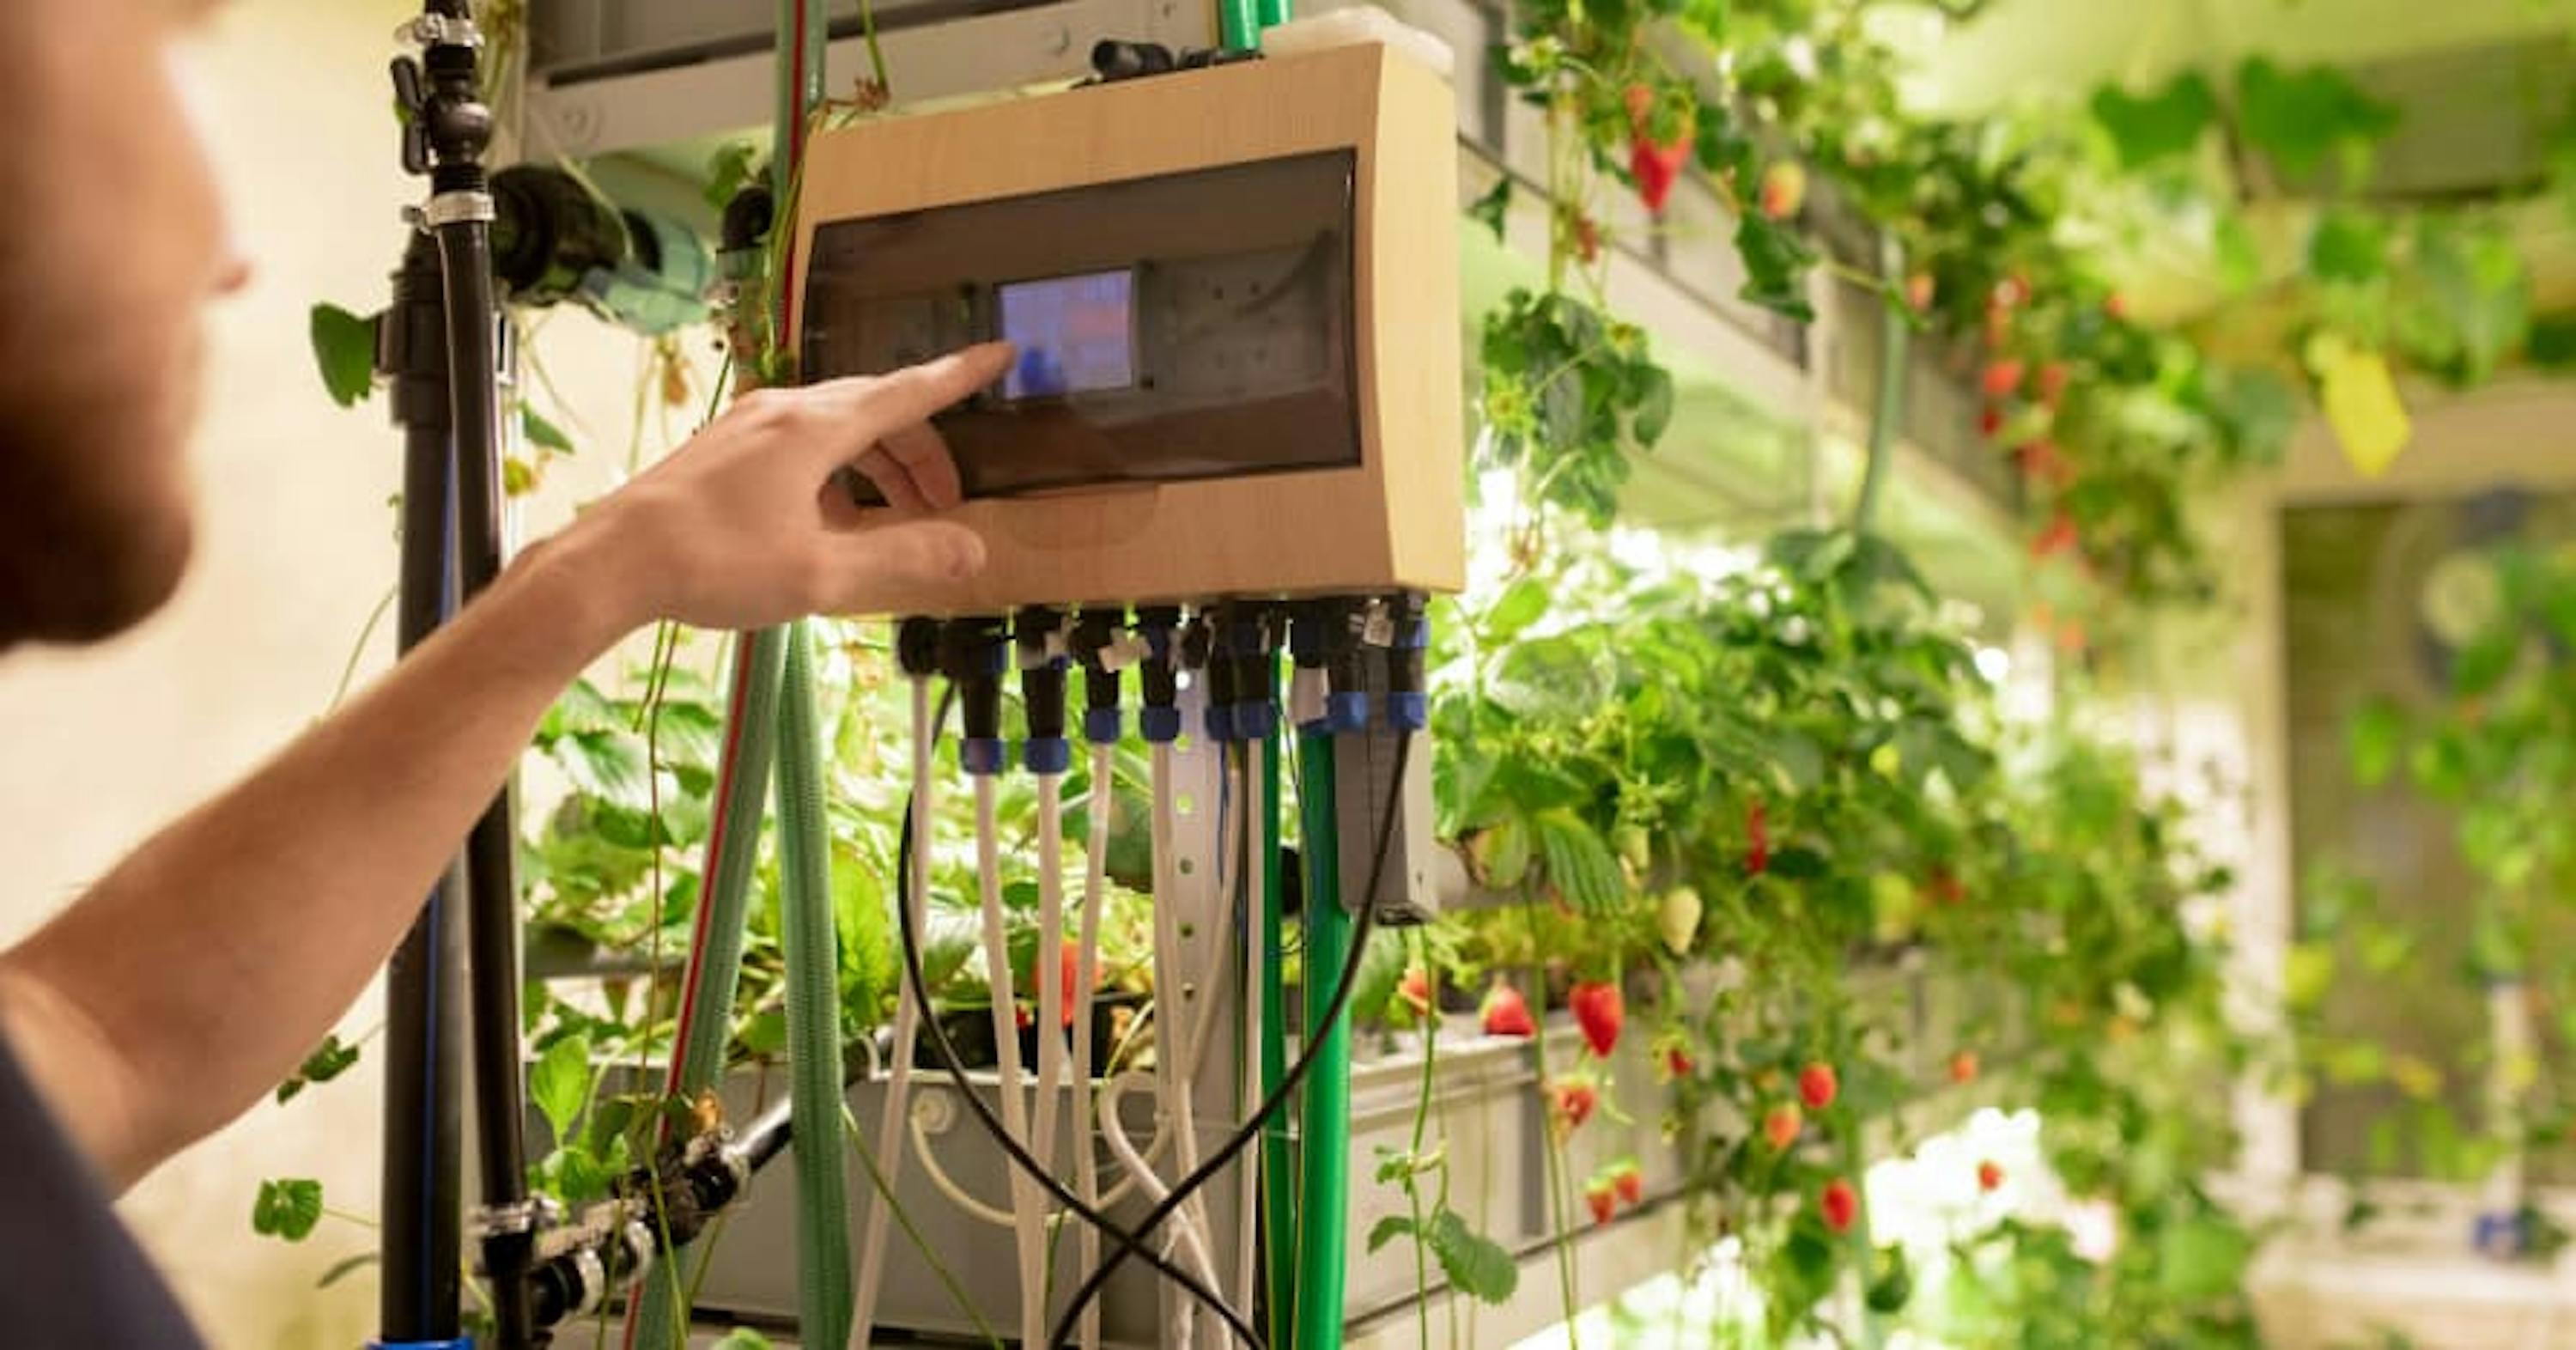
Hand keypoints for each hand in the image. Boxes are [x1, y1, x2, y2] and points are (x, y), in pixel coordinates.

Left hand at [574, 343, 1011, 630]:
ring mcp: (749, 427)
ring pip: (838, 428)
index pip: (908, 392)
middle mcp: (784, 412)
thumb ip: (905, 558)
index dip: (959, 376)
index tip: (1001, 354)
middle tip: (948, 503)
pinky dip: (837, 475)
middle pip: (876, 412)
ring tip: (895, 524)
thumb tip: (974, 551)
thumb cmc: (716, 565)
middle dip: (922, 452)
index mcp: (815, 429)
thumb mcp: (824, 575)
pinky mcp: (725, 450)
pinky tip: (834, 525)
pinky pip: (801, 446)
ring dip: (879, 467)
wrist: (612, 564)